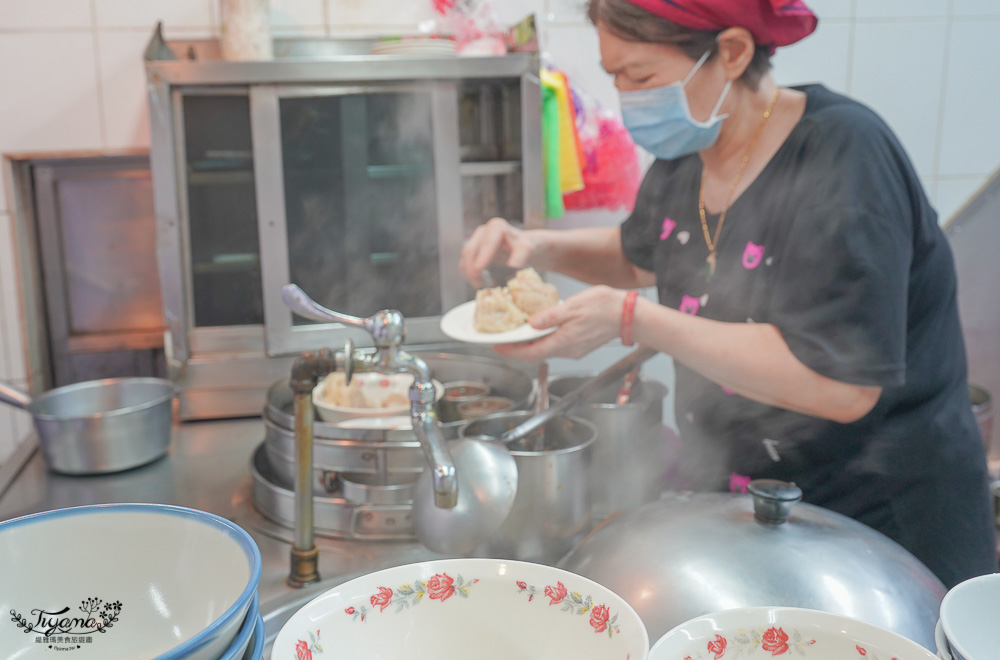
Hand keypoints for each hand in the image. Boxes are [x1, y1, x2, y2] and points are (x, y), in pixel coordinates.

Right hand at [459, 218, 539, 286]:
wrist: (521, 247)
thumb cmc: (524, 246)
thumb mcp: (526, 250)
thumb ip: (519, 258)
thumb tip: (511, 269)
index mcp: (497, 227)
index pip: (487, 242)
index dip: (482, 255)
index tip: (479, 268)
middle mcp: (483, 232)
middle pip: (471, 249)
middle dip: (471, 267)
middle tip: (477, 282)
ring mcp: (475, 241)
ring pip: (466, 257)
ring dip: (469, 272)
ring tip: (480, 285)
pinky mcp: (472, 252)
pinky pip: (464, 263)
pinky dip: (468, 274)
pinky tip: (478, 282)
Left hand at [494, 286, 626, 361]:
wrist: (630, 316)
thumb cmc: (606, 308)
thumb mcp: (573, 306)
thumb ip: (550, 316)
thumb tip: (531, 323)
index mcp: (563, 342)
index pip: (531, 353)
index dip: (512, 351)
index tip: (497, 346)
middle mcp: (568, 351)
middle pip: (536, 353)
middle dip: (518, 347)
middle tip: (503, 338)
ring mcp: (575, 350)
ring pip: (547, 349)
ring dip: (531, 343)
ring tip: (518, 332)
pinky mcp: (580, 345)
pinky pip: (557, 345)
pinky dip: (545, 339)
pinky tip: (541, 329)